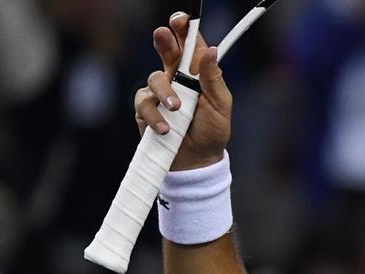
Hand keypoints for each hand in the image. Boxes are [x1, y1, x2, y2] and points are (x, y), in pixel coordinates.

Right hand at [134, 13, 231, 170]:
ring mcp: (159, 93)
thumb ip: (212, 79)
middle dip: (163, 39)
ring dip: (166, 93)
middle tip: (163, 35)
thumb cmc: (211, 132)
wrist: (197, 161)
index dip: (184, 29)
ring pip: (154, 78)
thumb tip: (210, 51)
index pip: (190, 45)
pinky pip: (144, 104)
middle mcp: (176, 78)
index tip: (180, 21)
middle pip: (165, 49)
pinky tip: (166, 128)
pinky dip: (155, 116)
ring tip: (178, 110)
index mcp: (197, 73)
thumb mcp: (220, 106)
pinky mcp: (146, 110)